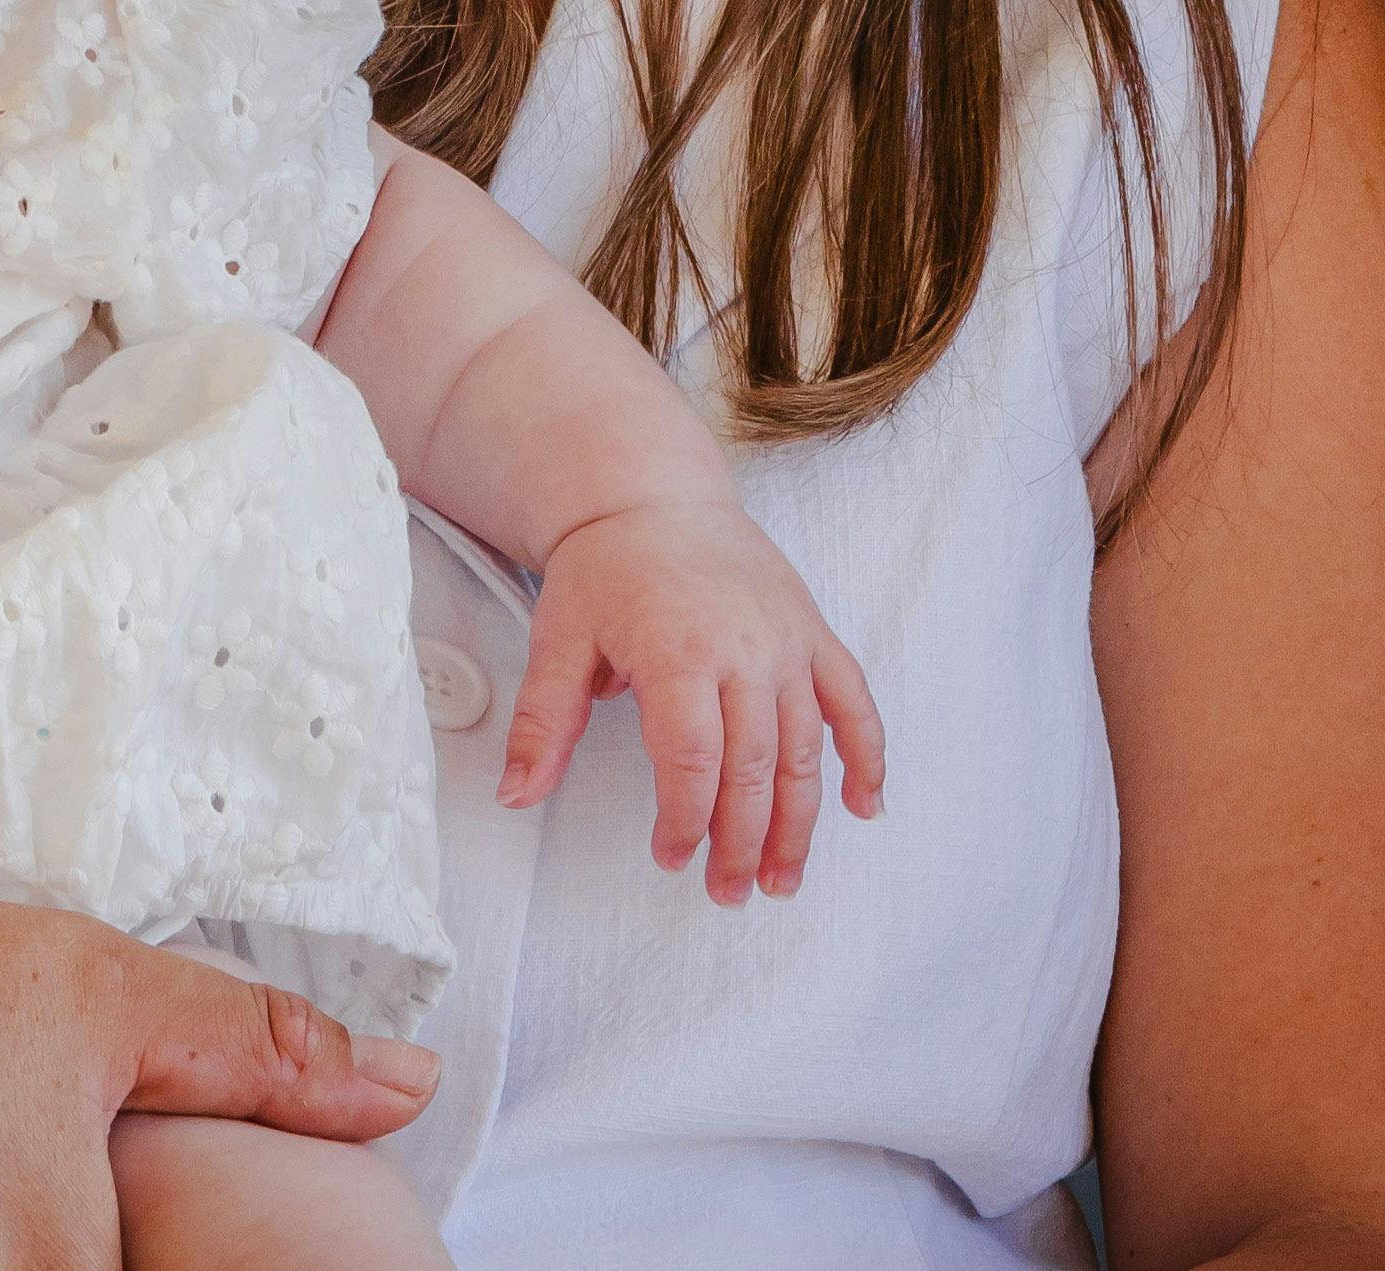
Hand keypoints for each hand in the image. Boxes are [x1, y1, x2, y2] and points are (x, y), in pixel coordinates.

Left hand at [497, 494, 885, 907]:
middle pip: (754, 765)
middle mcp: (745, 647)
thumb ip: (543, 722)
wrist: (654, 493)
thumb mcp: (558, 639)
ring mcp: (787, 640)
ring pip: (807, 747)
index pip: (692, 759)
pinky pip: (852, 698)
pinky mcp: (811, 631)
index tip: (671, 856)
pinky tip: (863, 806)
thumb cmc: (606, 567)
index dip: (685, 819)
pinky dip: (867, 754)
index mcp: (679, 650)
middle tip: (728, 891)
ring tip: (783, 878)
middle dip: (743, 841)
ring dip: (800, 820)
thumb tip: (517, 795)